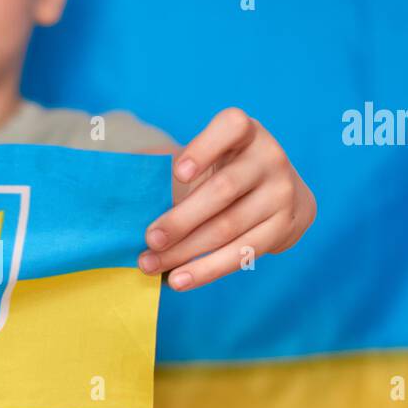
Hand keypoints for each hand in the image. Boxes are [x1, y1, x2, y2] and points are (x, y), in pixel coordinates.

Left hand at [139, 107, 314, 289]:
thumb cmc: (226, 169)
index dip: (204, 149)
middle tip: (150, 239)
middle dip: (182, 218)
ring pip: (229, 227)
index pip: (231, 127)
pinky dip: (206, 270)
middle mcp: (269, 158)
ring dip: (186, 251)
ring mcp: (281, 193)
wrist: (281, 191)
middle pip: (223, 189)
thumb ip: (167, 159)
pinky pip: (241, 254)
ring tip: (151, 264)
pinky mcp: (283, 227)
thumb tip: (124, 173)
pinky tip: (178, 280)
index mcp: (245, 131)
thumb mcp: (206, 154)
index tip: (176, 173)